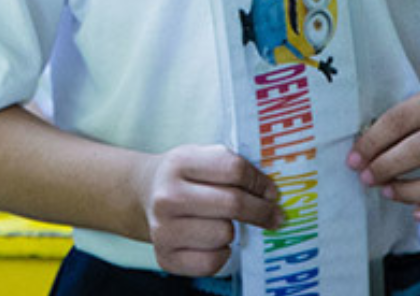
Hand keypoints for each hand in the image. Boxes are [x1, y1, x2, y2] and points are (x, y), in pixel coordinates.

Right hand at [134, 144, 282, 276]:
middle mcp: (167, 196)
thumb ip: (233, 167)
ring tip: (224, 223)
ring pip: (225, 234)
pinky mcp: (165, 256)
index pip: (234, 169)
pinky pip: (212, 262)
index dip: (260, 182)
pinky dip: (221, 253)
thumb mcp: (202, 157)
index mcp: (180, 162)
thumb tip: (270, 194)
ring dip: (233, 231)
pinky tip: (214, 241)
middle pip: (233, 204)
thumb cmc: (185, 176)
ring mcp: (163, 228)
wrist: (145, 193)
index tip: (271, 192)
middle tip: (274, 216)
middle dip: (261, 211)